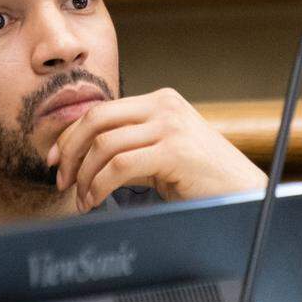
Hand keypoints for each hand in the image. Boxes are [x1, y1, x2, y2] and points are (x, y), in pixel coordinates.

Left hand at [45, 88, 266, 212]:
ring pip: (104, 144)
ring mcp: (170, 126)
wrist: (245, 195)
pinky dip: (99, 186)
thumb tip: (84, 158)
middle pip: (96, 119)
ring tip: (84, 199)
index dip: (71, 135)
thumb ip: (130, 147)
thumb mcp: (161, 154)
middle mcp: (164, 106)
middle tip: (61, 179)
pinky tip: (96, 200)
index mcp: (160, 101)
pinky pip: (119, 166)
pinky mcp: (174, 151)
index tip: (57, 159)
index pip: (102, 110)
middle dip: (69, 151)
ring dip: (85, 176)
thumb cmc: (203, 179)